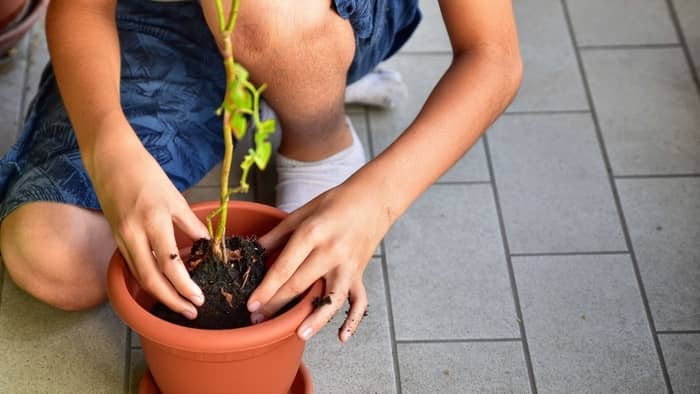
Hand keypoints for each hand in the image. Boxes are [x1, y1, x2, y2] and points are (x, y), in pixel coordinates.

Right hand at [90, 129, 209, 318]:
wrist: (111, 160)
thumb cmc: (147, 174)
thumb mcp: (175, 197)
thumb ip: (191, 224)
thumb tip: (207, 245)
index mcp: (154, 222)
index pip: (171, 265)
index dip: (185, 287)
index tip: (199, 298)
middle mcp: (134, 235)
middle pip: (152, 279)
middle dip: (172, 300)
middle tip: (191, 312)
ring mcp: (122, 238)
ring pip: (140, 276)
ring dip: (159, 294)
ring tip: (179, 304)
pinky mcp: (116, 238)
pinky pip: (133, 265)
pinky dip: (147, 279)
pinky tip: (162, 286)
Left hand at [247, 180, 389, 341]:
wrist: (372, 199)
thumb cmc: (335, 202)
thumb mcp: (302, 212)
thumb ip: (278, 234)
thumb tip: (254, 251)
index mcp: (313, 233)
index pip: (284, 267)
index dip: (266, 288)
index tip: (252, 303)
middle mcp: (331, 252)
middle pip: (300, 284)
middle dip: (277, 304)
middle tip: (258, 319)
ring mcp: (348, 265)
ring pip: (332, 298)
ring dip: (315, 318)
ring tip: (298, 334)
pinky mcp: (359, 273)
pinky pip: (359, 301)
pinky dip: (353, 320)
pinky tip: (342, 337)